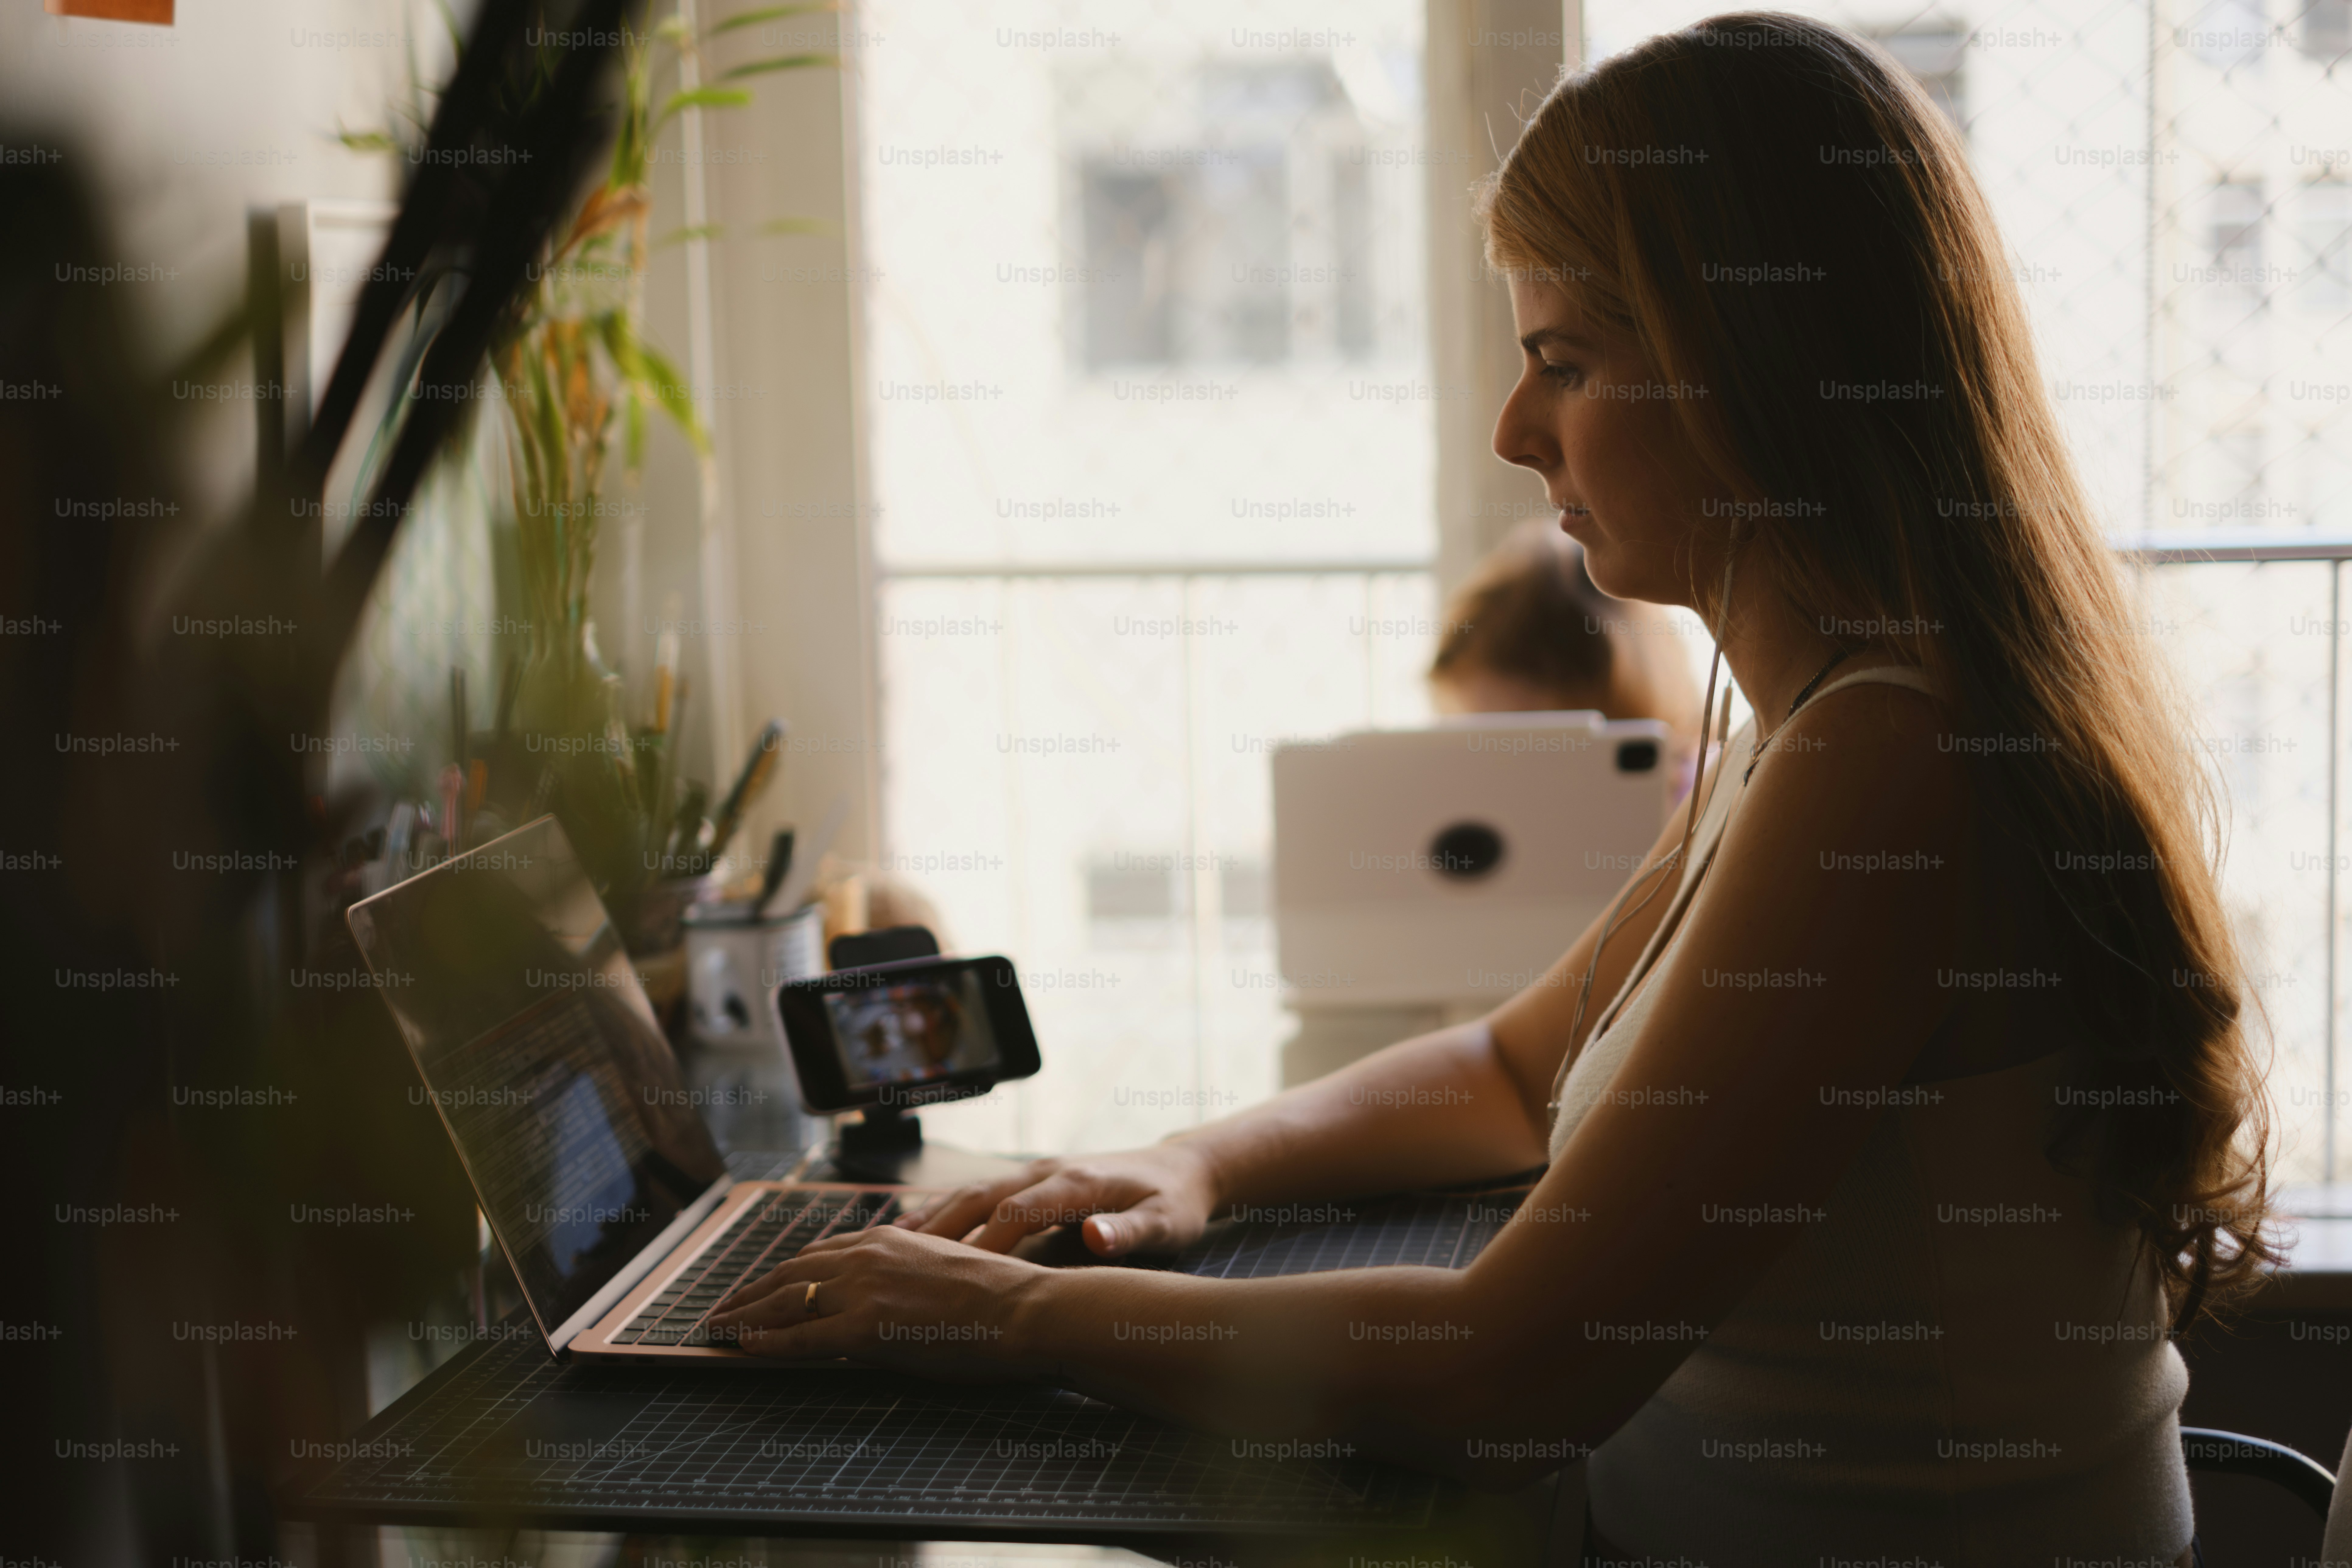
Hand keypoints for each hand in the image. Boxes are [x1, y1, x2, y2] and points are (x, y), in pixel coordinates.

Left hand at [706, 1223, 1047, 1374]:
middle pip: (789, 1273)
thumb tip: (876, 1294)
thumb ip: (899, 1274)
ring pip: (786, 1301)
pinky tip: (745, 1348)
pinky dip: (768, 1343)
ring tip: (717, 1331)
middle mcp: (867, 1255)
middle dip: (749, 1294)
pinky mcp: (865, 1327)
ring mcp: (864, 1289)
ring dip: (746, 1317)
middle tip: (719, 1311)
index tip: (757, 1289)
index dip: (779, 1274)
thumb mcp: (938, 1269)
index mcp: (887, 1239)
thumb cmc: (995, 1298)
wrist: (1023, 1309)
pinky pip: (801, 1338)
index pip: (816, 1255)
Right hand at [891, 1143, 1219, 1256]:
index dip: (986, 1244)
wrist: (1182, 1169)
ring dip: (930, 1219)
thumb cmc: (1174, 1203)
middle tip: (896, 1267)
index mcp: (1076, 1183)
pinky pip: (977, 1196)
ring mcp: (1034, 1173)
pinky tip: (908, 1236)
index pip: (1018, 1213)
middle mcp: (1046, 1171)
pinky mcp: (1029, 1181)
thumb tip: (1096, 1238)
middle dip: (939, 1230)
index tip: (955, 1279)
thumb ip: (1130, 1232)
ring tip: (883, 1251)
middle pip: (981, 1197)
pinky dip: (942, 1213)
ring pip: (970, 1193)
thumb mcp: (1167, 1223)